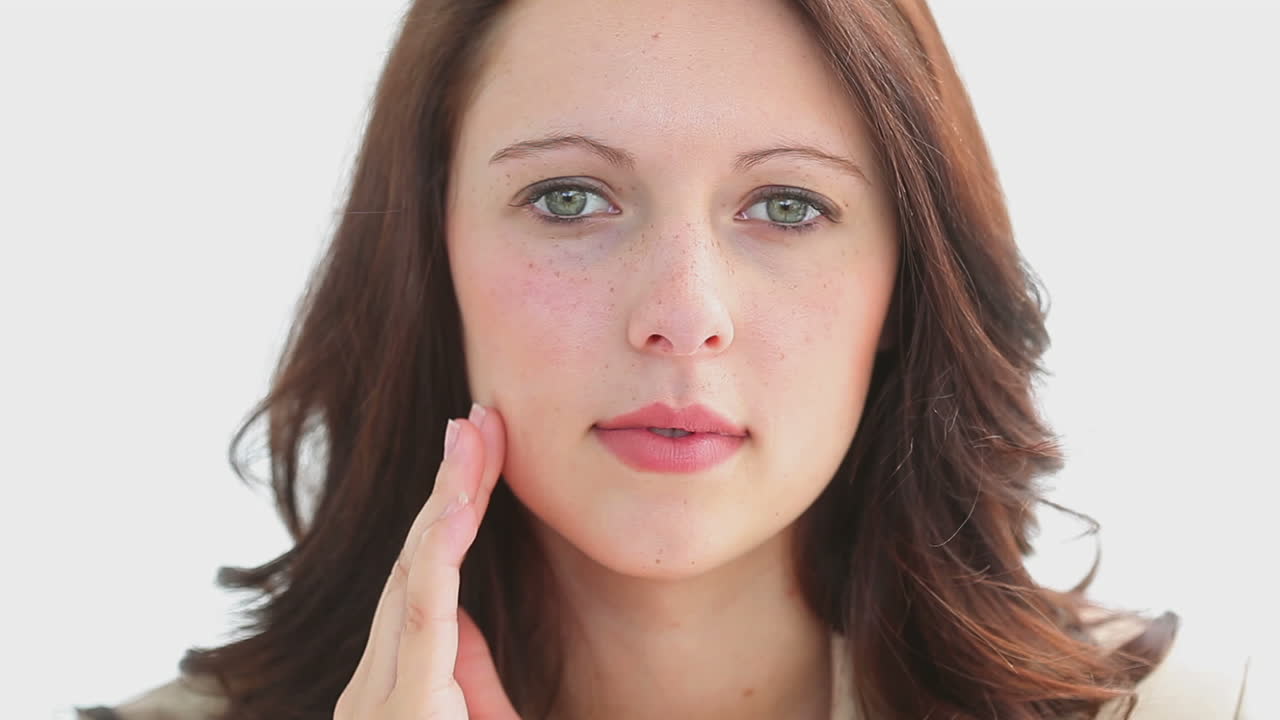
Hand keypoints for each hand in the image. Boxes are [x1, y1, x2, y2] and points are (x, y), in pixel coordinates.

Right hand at [335, 403, 518, 719]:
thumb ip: (466, 675)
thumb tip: (462, 613)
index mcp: (385, 684)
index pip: (420, 577)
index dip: (449, 509)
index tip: (476, 451)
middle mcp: (371, 684)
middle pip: (414, 561)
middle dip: (451, 484)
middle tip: (479, 418)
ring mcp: (377, 699)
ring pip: (414, 575)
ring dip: (448, 498)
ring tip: (473, 436)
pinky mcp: (402, 710)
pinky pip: (421, 619)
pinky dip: (438, 556)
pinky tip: (456, 508)